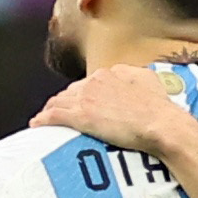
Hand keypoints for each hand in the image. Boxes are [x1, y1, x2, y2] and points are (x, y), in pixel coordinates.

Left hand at [31, 65, 197, 155]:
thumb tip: (126, 75)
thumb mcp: (150, 80)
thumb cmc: (160, 107)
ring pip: (58, 102)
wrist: (161, 124)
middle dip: (63, 101)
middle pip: (70, 91)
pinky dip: (42, 120)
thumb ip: (133, 75)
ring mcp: (86, 98)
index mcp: (110, 73)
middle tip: (59, 113)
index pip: (87, 82)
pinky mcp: (81, 116)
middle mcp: (95, 81)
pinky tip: (36, 125)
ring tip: (44, 119)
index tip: (79, 102)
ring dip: (49, 110)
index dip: (80, 93)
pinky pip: (54, 116)